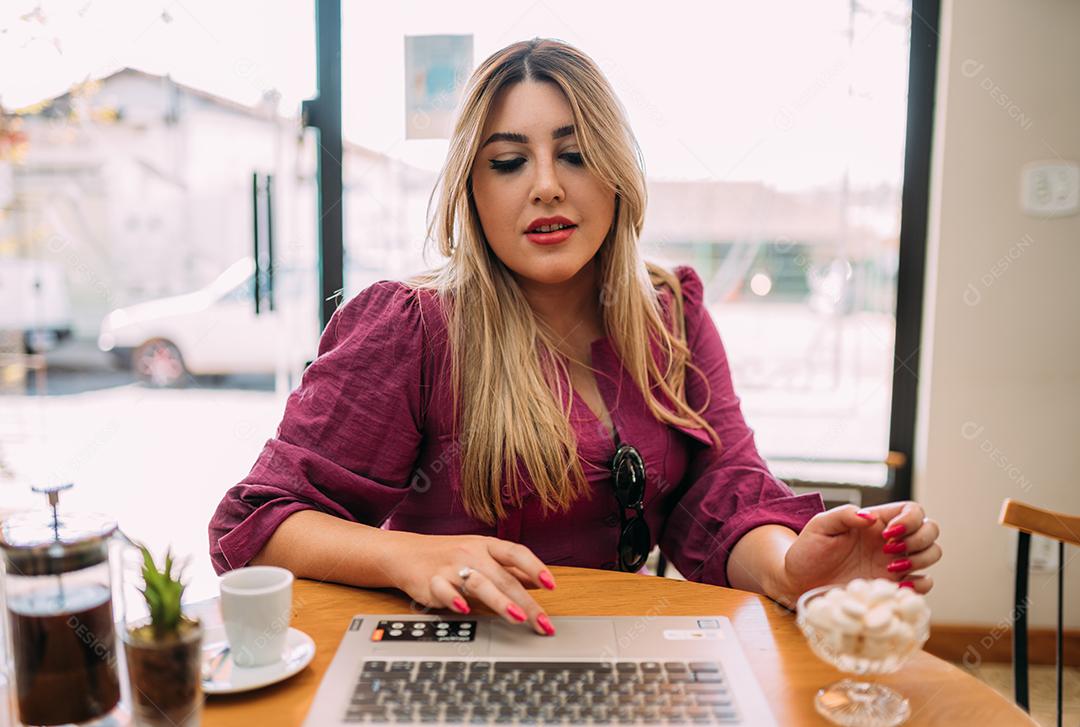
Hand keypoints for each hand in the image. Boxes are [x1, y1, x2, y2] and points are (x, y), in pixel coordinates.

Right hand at [390, 532, 556, 635]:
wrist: (406, 553)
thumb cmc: (448, 555)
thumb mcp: (482, 555)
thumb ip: (509, 569)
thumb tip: (539, 581)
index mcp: (487, 546)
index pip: (516, 553)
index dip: (535, 567)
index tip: (551, 585)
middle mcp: (471, 554)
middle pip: (503, 577)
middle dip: (526, 601)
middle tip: (542, 622)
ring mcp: (451, 567)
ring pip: (479, 583)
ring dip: (500, 601)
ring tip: (517, 617)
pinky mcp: (432, 581)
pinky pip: (445, 591)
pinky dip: (454, 600)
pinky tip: (465, 610)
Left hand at [779, 501, 941, 603]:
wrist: (799, 581)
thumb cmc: (808, 550)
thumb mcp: (820, 526)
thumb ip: (843, 515)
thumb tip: (870, 517)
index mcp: (877, 522)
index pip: (913, 510)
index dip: (911, 519)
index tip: (888, 533)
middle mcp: (891, 541)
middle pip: (931, 530)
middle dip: (920, 539)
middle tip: (890, 550)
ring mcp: (894, 564)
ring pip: (932, 554)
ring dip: (921, 559)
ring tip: (890, 567)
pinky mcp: (891, 586)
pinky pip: (923, 584)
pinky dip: (919, 585)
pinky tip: (896, 585)